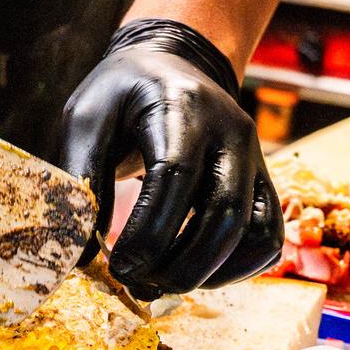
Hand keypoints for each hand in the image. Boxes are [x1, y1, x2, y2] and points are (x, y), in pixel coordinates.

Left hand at [60, 18, 283, 300]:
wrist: (174, 65)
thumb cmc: (122, 95)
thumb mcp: (86, 119)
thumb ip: (81, 177)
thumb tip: (81, 253)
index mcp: (182, 107)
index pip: (175, 178)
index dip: (148, 233)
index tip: (119, 267)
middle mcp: (230, 131)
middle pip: (224, 216)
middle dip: (179, 266)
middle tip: (138, 283)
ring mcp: (254, 158)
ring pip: (253, 234)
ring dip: (210, 274)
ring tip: (164, 283)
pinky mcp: (263, 182)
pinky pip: (267, 238)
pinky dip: (236, 269)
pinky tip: (196, 274)